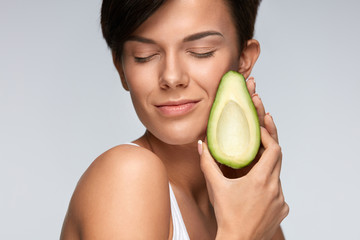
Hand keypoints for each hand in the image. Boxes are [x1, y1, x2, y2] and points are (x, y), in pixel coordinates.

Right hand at [199, 77, 288, 238]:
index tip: (260, 129)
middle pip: (278, 158)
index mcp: (260, 180)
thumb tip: (201, 144)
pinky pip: (278, 190)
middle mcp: (274, 188)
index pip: (274, 149)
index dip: (268, 136)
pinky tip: (256, 188)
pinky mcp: (282, 210)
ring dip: (267, 167)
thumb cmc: (227, 216)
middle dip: (270, 144)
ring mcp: (280, 200)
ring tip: (254, 162)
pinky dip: (268, 184)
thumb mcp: (215, 187)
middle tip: (262, 131)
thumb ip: (207, 163)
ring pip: (277, 175)